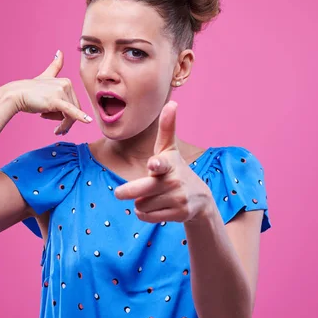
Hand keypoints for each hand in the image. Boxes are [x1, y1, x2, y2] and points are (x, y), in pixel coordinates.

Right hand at [3, 50, 92, 134]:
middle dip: (62, 119)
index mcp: (66, 81)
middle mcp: (66, 84)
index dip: (68, 113)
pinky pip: (70, 111)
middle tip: (47, 119)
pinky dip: (79, 117)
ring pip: (70, 114)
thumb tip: (60, 52)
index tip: (58, 119)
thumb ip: (54, 66)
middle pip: (74, 109)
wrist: (16, 94)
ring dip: (60, 123)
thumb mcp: (45, 76)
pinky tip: (87, 122)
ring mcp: (62, 91)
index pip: (73, 103)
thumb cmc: (30, 90)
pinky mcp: (56, 100)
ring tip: (48, 121)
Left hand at [114, 101, 211, 222]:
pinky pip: (146, 216)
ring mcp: (177, 199)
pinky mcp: (178, 214)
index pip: (162, 163)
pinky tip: (154, 207)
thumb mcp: (170, 150)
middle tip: (118, 193)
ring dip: (140, 202)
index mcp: (170, 163)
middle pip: (144, 190)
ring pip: (141, 204)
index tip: (154, 164)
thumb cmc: (175, 169)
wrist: (199, 199)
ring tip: (152, 196)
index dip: (157, 164)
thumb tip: (172, 102)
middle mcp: (174, 181)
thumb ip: (167, 128)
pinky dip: (144, 213)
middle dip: (129, 192)